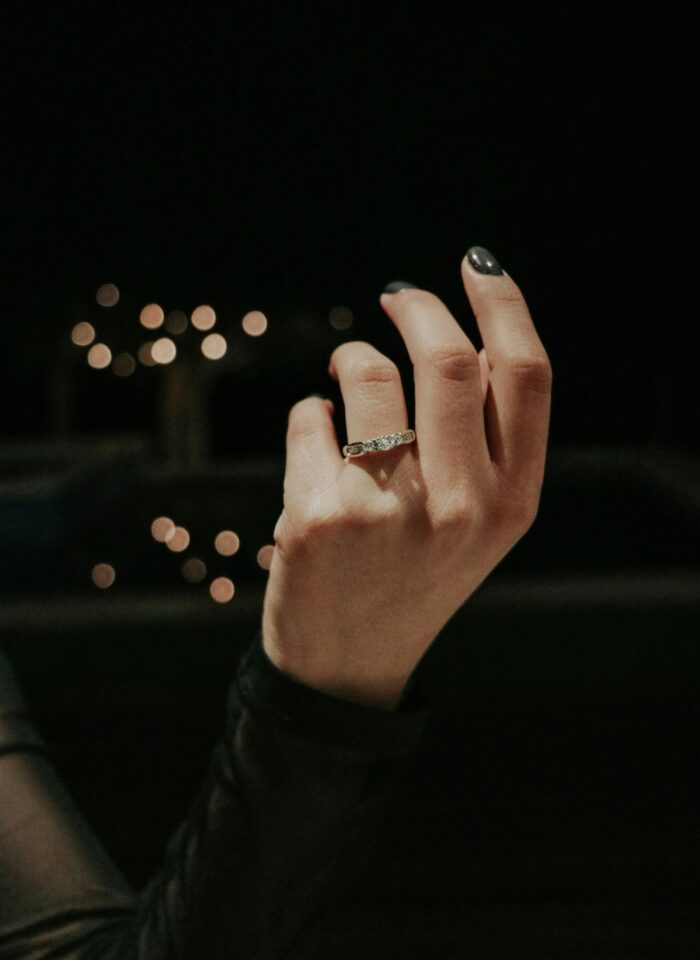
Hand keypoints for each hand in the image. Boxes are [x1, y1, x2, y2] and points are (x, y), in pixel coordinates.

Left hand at [261, 247, 551, 709]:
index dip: (503, 305)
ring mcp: (389, 512)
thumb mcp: (474, 521)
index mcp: (512, 502)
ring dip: (350, 361)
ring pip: (367, 373)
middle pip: (447, 358)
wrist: (347, 666)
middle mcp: (461, 506)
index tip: (476, 266)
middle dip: (416, 306)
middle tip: (396, 295)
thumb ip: (480, 438)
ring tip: (341, 386)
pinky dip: (311, 415)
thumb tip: (456, 333)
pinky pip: (310, 416)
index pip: (525, 375)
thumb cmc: (412, 576)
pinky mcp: (320, 516)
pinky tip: (315, 454)